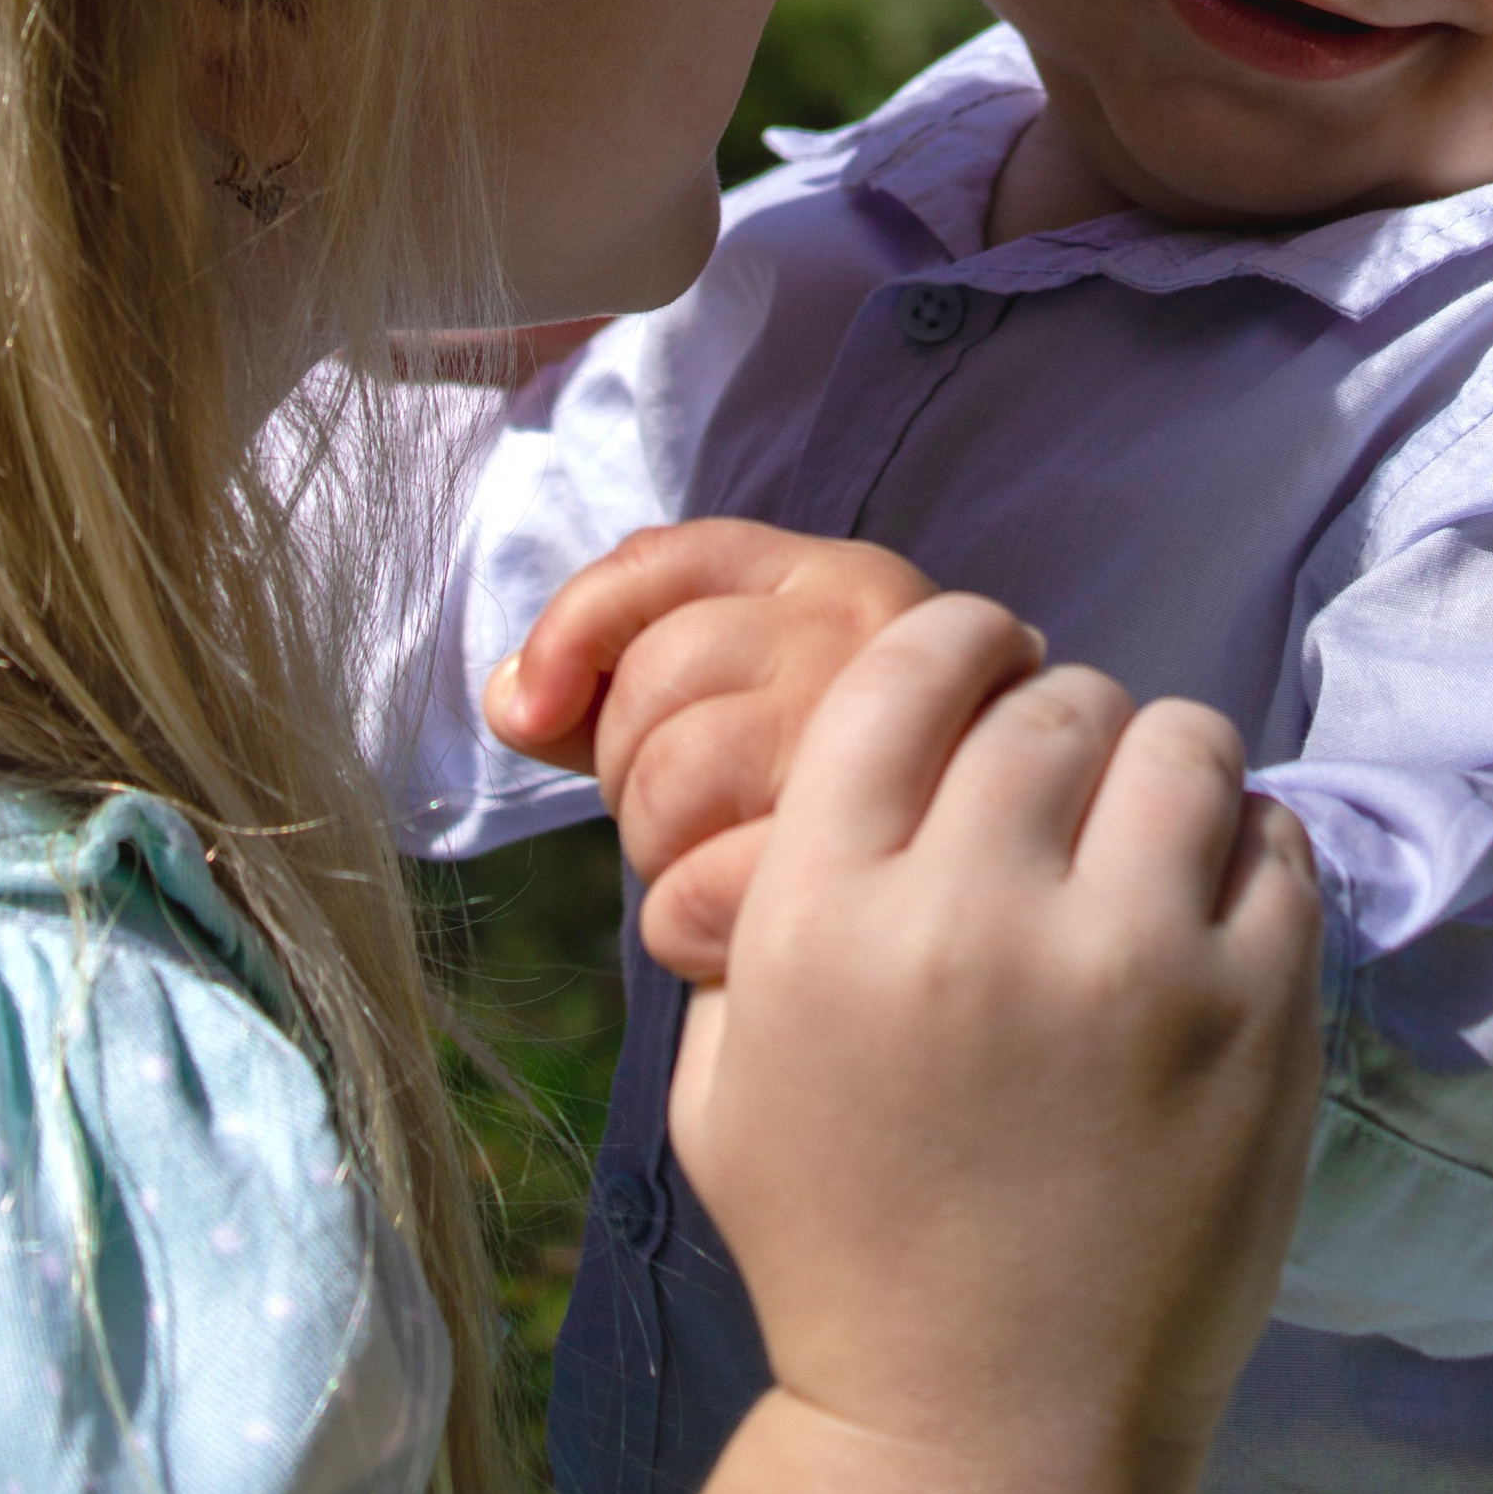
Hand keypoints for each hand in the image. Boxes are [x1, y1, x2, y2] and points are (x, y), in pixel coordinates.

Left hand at [483, 519, 935, 973]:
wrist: (980, 924)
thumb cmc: (840, 802)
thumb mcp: (749, 702)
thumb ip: (617, 683)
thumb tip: (512, 699)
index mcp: (839, 578)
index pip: (661, 561)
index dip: (572, 629)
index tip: (534, 711)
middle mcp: (866, 637)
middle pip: (650, 682)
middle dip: (632, 770)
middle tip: (702, 813)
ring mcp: (881, 746)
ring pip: (665, 783)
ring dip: (661, 851)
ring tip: (730, 860)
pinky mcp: (869, 866)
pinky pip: (690, 896)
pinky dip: (684, 929)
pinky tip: (737, 932)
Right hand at [667, 596, 1322, 1493]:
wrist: (980, 1432)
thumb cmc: (843, 1247)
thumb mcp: (732, 1069)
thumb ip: (760, 898)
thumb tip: (847, 747)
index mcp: (824, 914)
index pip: (910, 664)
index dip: (964, 644)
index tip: (991, 668)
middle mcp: (970, 915)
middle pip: (1052, 696)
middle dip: (1059, 725)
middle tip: (1066, 794)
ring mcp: (1125, 963)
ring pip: (1177, 737)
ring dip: (1162, 773)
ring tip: (1147, 842)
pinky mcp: (1251, 1016)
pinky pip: (1275, 839)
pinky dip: (1247, 856)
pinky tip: (1207, 918)